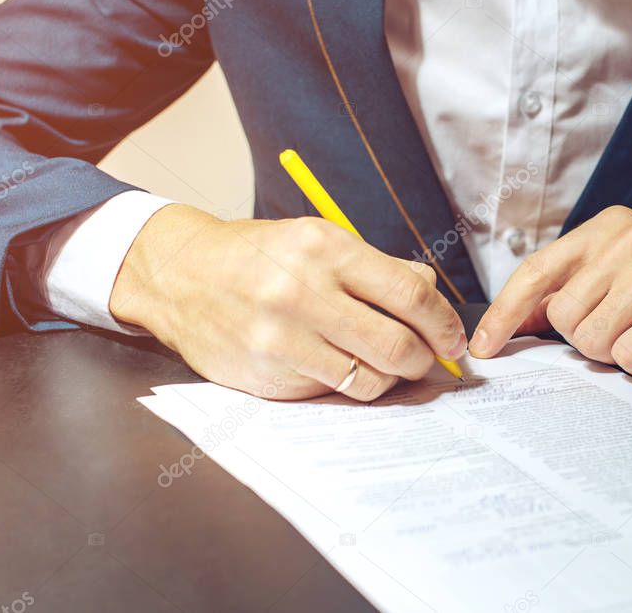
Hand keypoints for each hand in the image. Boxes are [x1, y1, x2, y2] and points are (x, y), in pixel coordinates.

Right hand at [109, 205, 466, 400]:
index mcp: (324, 247)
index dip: (442, 322)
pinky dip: (351, 386)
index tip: (451, 336)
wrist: (181, 276)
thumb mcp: (315, 239)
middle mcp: (303, 291)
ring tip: (389, 366)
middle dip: (425, 359)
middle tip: (429, 359)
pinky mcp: (268, 374)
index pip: (409, 292)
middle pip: (397, 344)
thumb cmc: (257, 256)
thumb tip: (430, 296)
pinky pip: (333, 392)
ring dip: (391, 378)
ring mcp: (282, 338)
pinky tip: (346, 370)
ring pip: (370, 378)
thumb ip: (375, 267)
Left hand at [470, 206, 631, 375]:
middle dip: (585, 339)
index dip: (504, 313)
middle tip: (624, 329)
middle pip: (562, 317)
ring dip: (616, 353)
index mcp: (607, 228)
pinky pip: (630, 357)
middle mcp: (630, 239)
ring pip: (591, 340)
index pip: (537, 271)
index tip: (483, 347)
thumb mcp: (622, 276)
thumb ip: (569, 291)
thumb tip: (510, 320)